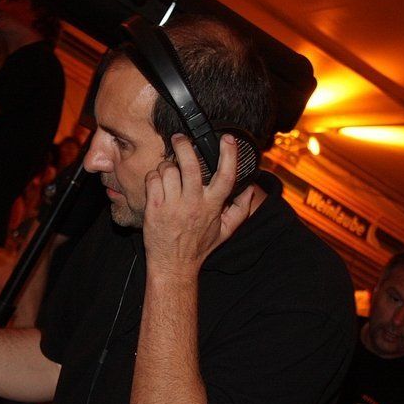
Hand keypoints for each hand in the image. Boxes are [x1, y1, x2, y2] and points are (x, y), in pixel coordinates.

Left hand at [142, 134, 253, 274]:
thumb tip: (251, 189)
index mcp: (212, 206)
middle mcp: (193, 204)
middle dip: (184, 145)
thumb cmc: (198, 248)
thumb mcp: (225, 231)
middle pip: (191, 165)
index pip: (226, 176)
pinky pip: (152, 180)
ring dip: (167, 165)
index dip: (229, 154)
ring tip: (168, 170)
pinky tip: (157, 182)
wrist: (173, 265)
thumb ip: (241, 209)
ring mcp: (172, 205)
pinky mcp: (154, 208)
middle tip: (180, 138)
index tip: (228, 139)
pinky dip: (153, 176)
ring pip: (168, 170)